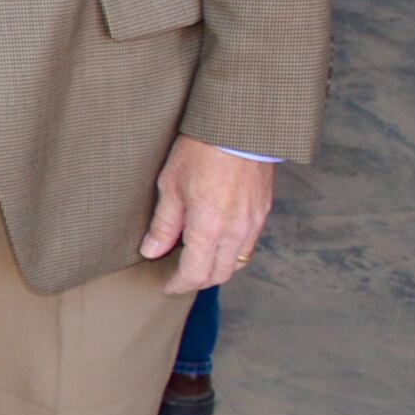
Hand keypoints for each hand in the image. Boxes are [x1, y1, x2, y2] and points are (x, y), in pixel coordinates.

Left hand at [141, 136, 275, 293]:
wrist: (239, 128)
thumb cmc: (200, 152)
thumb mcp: (170, 186)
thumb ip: (164, 224)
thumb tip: (152, 251)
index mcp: (209, 229)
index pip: (195, 273)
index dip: (178, 284)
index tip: (166, 285)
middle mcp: (236, 232)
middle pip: (219, 274)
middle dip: (198, 280)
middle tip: (178, 275)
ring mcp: (254, 223)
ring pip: (238, 262)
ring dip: (217, 267)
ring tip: (196, 259)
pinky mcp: (263, 212)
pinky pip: (249, 244)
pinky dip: (232, 251)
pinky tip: (217, 240)